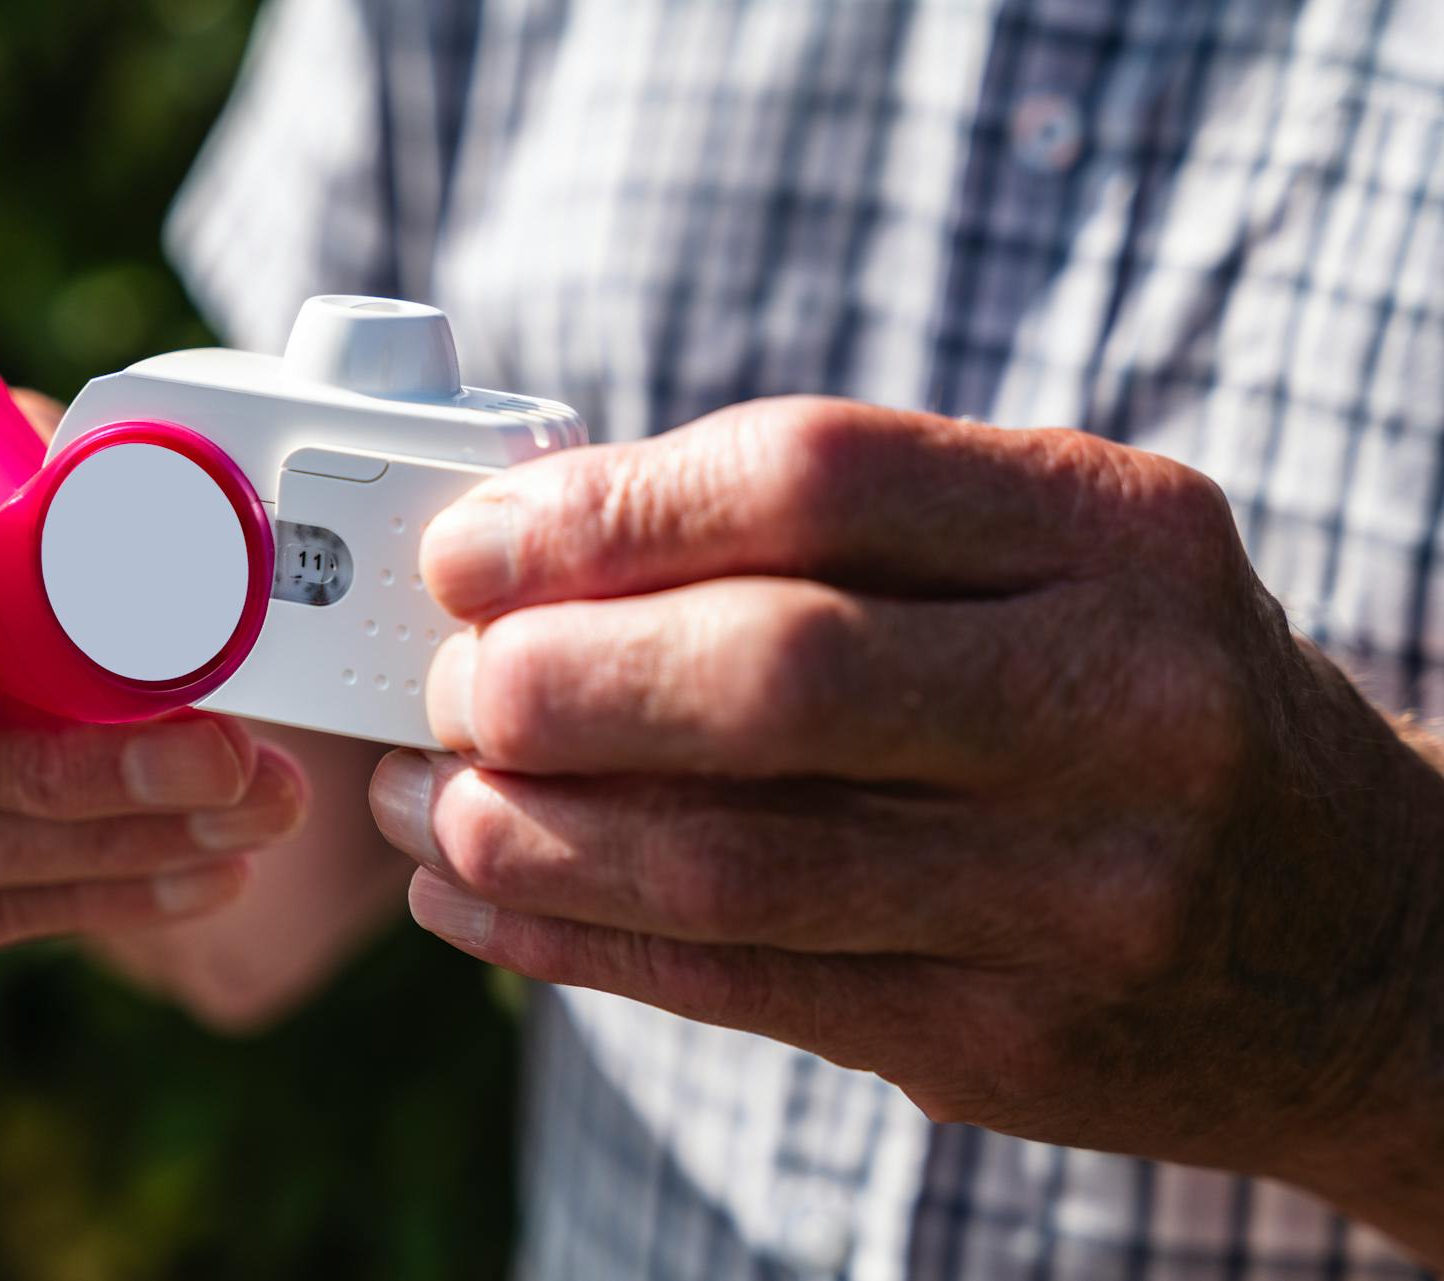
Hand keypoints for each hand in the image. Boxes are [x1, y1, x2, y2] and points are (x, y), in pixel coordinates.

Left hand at [371, 396, 1443, 1249]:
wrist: (1348, 933)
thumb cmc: (1143, 696)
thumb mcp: (1055, 561)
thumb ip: (840, 540)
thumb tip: (550, 552)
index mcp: (1113, 533)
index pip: (819, 477)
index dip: (611, 511)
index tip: (475, 543)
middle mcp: (1116, 706)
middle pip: (773, 675)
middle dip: (558, 681)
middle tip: (444, 685)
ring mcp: (1074, 895)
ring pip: (736, 866)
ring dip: (532, 837)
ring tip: (427, 804)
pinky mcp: (1007, 1041)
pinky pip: (746, 993)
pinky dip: (581, 948)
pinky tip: (482, 909)